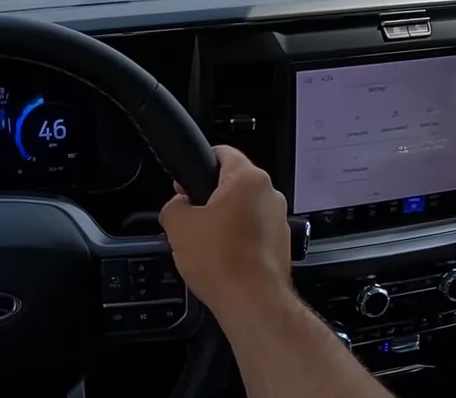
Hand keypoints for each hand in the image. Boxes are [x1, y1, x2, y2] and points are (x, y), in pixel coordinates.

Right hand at [159, 145, 291, 317]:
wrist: (252, 302)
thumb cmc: (220, 259)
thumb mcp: (177, 225)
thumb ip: (173, 205)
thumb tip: (179, 206)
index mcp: (248, 179)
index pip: (222, 152)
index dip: (199, 164)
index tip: (185, 183)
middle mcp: (271, 195)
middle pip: (233, 183)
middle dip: (210, 197)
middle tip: (190, 217)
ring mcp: (280, 220)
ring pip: (244, 209)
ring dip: (225, 219)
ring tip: (205, 242)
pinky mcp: (282, 245)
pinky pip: (254, 231)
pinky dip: (239, 238)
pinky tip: (222, 257)